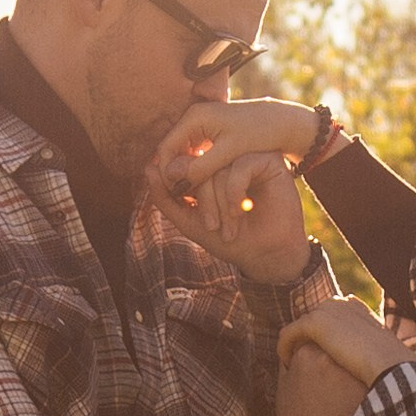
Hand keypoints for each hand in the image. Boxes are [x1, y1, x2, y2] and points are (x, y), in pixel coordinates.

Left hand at [147, 151, 310, 281]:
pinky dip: (235, 191)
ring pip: (220, 168)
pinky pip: (240, 166)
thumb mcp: (190, 221)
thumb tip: (148, 168)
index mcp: (210, 171)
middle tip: (212, 226)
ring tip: (230, 228)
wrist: (266, 255)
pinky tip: (242, 209)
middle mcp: (229, 162)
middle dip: (203, 200)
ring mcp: (248, 160)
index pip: (185, 164)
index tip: (189, 208)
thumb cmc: (231, 240)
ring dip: (221, 203)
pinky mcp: (268, 162)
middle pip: (201, 166)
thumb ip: (167, 197)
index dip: (181, 183)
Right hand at [154, 98, 352, 195]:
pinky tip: (202, 189)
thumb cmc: (259, 135)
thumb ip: (203, 166)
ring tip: (189, 199)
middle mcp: (194, 117)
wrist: (282, 122)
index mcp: (195, 118)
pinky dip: (197, 170)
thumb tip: (175, 178)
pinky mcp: (210, 132)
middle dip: (175, 176)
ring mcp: (201, 124)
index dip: (166, 175)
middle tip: (179, 202)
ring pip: (184, 155)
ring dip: (186, 175)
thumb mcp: (230, 153)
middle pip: (172, 152)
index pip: (166, 149)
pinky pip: (196, 153)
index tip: (174, 197)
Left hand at [278, 296, 415, 387]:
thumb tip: (365, 354)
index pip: (329, 316)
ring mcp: (327, 311)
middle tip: (300, 364)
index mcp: (355, 307)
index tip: (316, 357)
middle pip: (311, 321)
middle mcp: (340, 304)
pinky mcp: (315, 323)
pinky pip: (288, 335)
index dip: (320, 337)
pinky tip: (286, 366)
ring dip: (294, 346)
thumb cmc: (391, 367)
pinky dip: (284, 349)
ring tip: (292, 366)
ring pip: (299, 328)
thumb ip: (369, 345)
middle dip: (305, 340)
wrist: (390, 367)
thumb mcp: (382, 350)